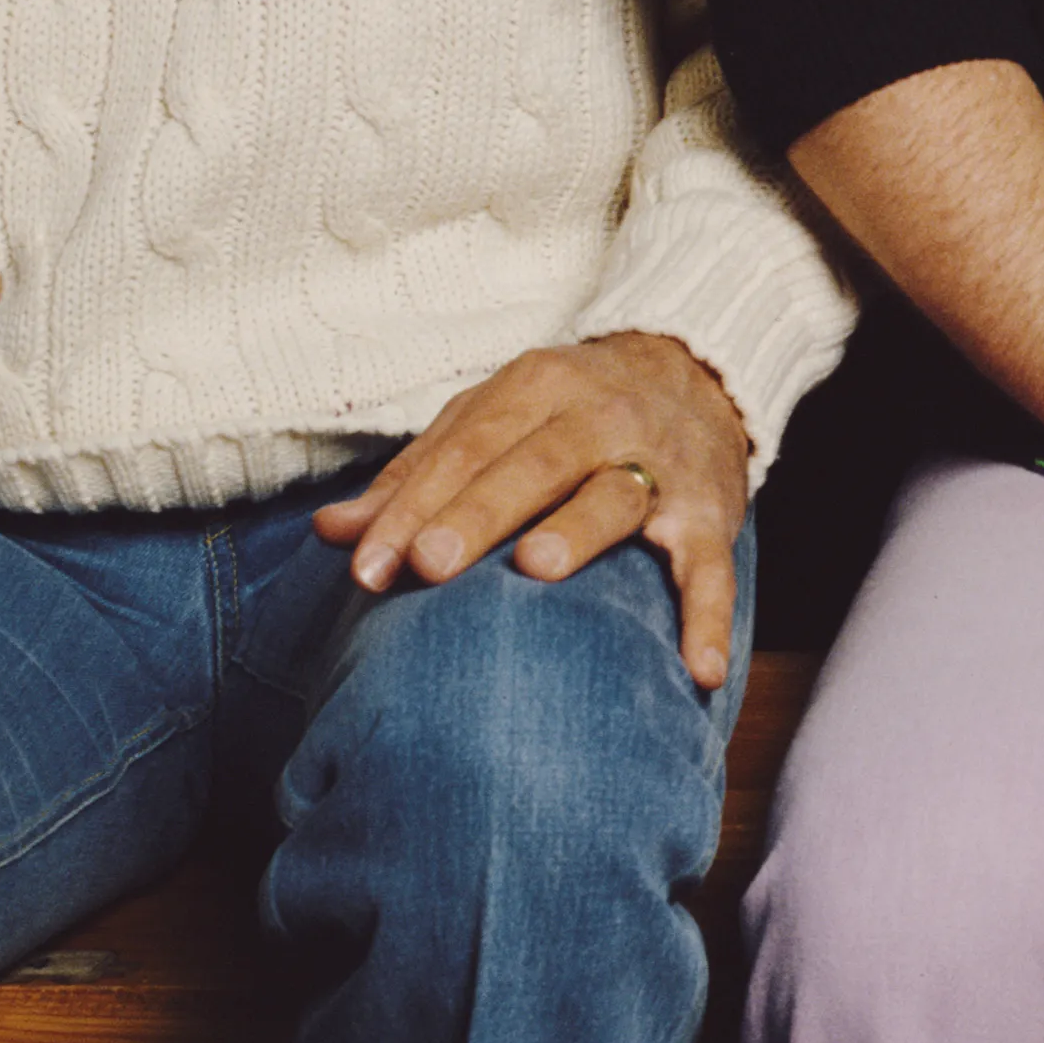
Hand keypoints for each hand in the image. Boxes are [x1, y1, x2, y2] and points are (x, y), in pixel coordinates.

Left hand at [314, 330, 752, 689]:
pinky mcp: (711, 511)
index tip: (365, 570)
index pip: (467, 449)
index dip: (414, 507)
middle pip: (536, 463)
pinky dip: (708, 615)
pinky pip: (710, 566)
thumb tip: (332, 531)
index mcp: (540, 387)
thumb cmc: (570, 411)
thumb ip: (418, 474)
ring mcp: (661, 464)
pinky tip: (696, 669)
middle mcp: (604, 415)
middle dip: (480, 512)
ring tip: (538, 566)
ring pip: (617, 496)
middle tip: (429, 563)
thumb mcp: (494, 419)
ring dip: (580, 529)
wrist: (698, 373)